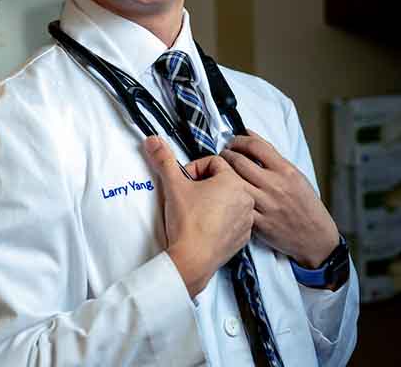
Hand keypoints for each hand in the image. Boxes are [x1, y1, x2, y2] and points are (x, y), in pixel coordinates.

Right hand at [143, 136, 254, 295]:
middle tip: (189, 197)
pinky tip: (206, 225)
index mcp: (233, 181)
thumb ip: (164, 159)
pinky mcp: (243, 236)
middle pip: (223, 180)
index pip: (213, 162)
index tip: (185, 182)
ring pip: (229, 199)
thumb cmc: (187, 222)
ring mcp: (247, 219)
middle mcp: (246, 198)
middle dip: (205, 184)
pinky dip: (221, 219)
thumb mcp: (173, 185)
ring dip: (214, 201)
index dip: (195, 170)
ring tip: (197, 212)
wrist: (192, 259)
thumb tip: (153, 140)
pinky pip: (233, 219)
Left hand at [219, 131, 339, 267]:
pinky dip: (228, 197)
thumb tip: (251, 137)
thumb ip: (274, 158)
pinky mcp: (259, 223)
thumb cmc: (306, 206)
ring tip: (221, 171)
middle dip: (226, 154)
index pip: (256, 146)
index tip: (234, 141)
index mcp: (286, 171)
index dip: (239, 139)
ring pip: (234, 182)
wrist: (316, 238)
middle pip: (239, 161)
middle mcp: (275, 186)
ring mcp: (266, 205)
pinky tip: (226, 194)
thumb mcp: (296, 176)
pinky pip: (237, 206)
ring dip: (223, 173)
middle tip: (223, 154)